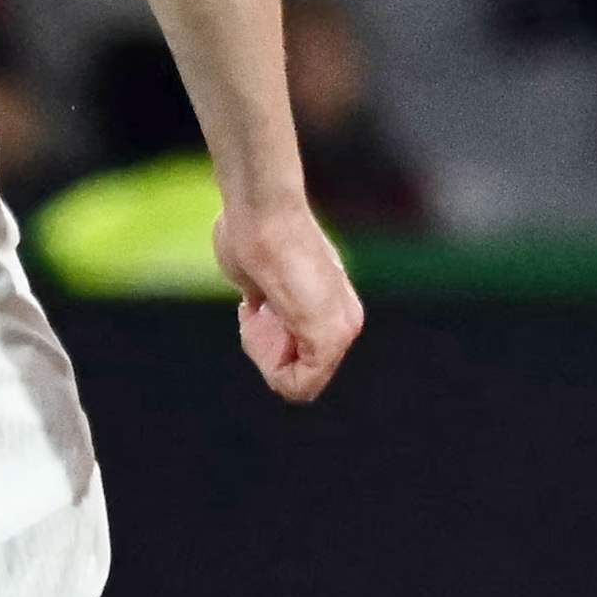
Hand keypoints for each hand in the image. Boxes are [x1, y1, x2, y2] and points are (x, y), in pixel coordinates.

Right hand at [215, 193, 363, 406]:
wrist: (262, 211)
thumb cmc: (251, 232)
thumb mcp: (261, 277)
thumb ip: (271, 302)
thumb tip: (261, 304)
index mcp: (332, 307)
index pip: (299, 358)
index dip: (265, 342)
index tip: (255, 305)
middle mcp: (345, 321)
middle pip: (296, 372)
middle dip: (264, 349)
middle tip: (257, 307)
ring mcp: (342, 332)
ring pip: (294, 381)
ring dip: (262, 350)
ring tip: (259, 304)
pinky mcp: (330, 339)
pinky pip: (297, 385)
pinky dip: (267, 362)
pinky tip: (261, 313)